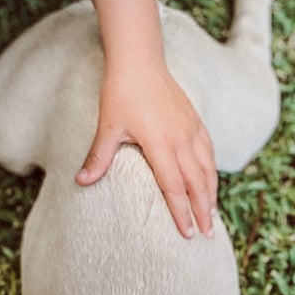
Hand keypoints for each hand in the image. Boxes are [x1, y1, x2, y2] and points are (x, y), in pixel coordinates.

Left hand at [76, 63, 217, 238]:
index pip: (174, 186)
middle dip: (203, 210)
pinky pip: (209, 150)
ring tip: (212, 214)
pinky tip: (211, 180)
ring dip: (211, 193)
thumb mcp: (108, 125)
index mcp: (160, 143)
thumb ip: (99, 156)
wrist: (139, 60)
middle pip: (196, 182)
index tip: (187, 234)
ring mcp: (191, 128)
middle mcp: (181, 138)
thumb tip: (81, 181)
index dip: (181, 212)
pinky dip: (212, 169)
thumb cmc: (120, 92)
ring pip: (207, 167)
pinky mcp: (195, 120)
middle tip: (207, 234)